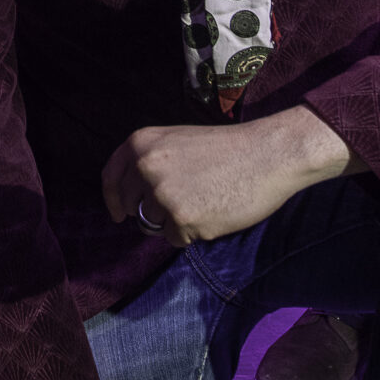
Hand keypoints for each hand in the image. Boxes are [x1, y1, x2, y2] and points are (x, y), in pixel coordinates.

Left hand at [101, 107, 357, 247]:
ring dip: (174, 222)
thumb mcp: (178, 141)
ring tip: (204, 202)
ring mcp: (162, 195)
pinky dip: (192, 233)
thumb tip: (134, 196)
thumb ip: (152, 162)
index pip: (111, 178)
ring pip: (153, 225)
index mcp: (141, 144)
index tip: (118, 214)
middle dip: (150, 212)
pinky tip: (213, 213)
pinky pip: (176, 238)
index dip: (113, 199)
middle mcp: (145, 168)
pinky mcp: (182, 219)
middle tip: (181, 204)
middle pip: (132, 207)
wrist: (267, 154)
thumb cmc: (228, 148)